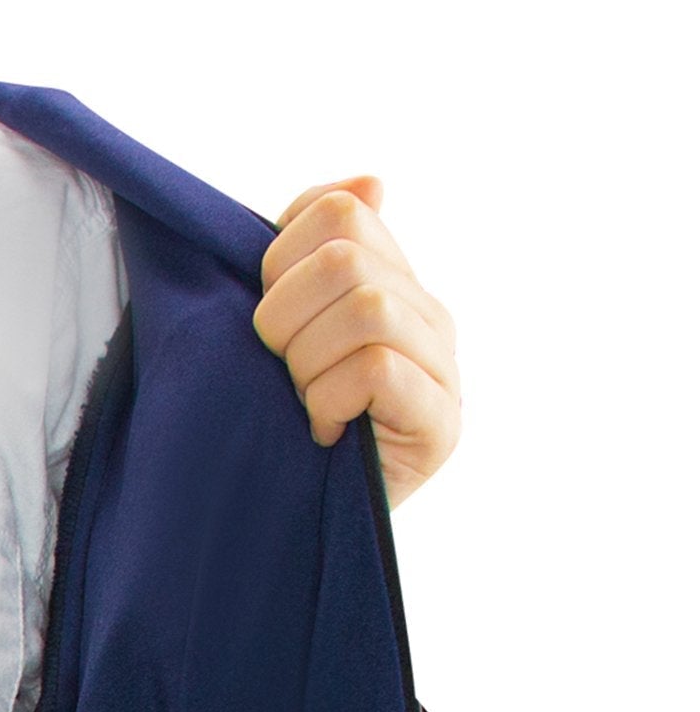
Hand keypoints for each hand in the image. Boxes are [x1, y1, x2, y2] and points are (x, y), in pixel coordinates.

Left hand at [254, 178, 460, 506]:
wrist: (288, 531)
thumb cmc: (276, 427)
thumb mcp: (276, 334)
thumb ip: (303, 254)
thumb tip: (373, 180)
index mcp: (390, 279)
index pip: (339, 211)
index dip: (280, 260)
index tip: (266, 323)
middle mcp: (428, 314)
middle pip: (347, 257)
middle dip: (284, 318)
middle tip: (280, 373)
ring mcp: (444, 367)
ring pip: (366, 310)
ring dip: (308, 364)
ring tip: (305, 407)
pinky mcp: (442, 423)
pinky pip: (377, 370)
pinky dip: (331, 400)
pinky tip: (325, 432)